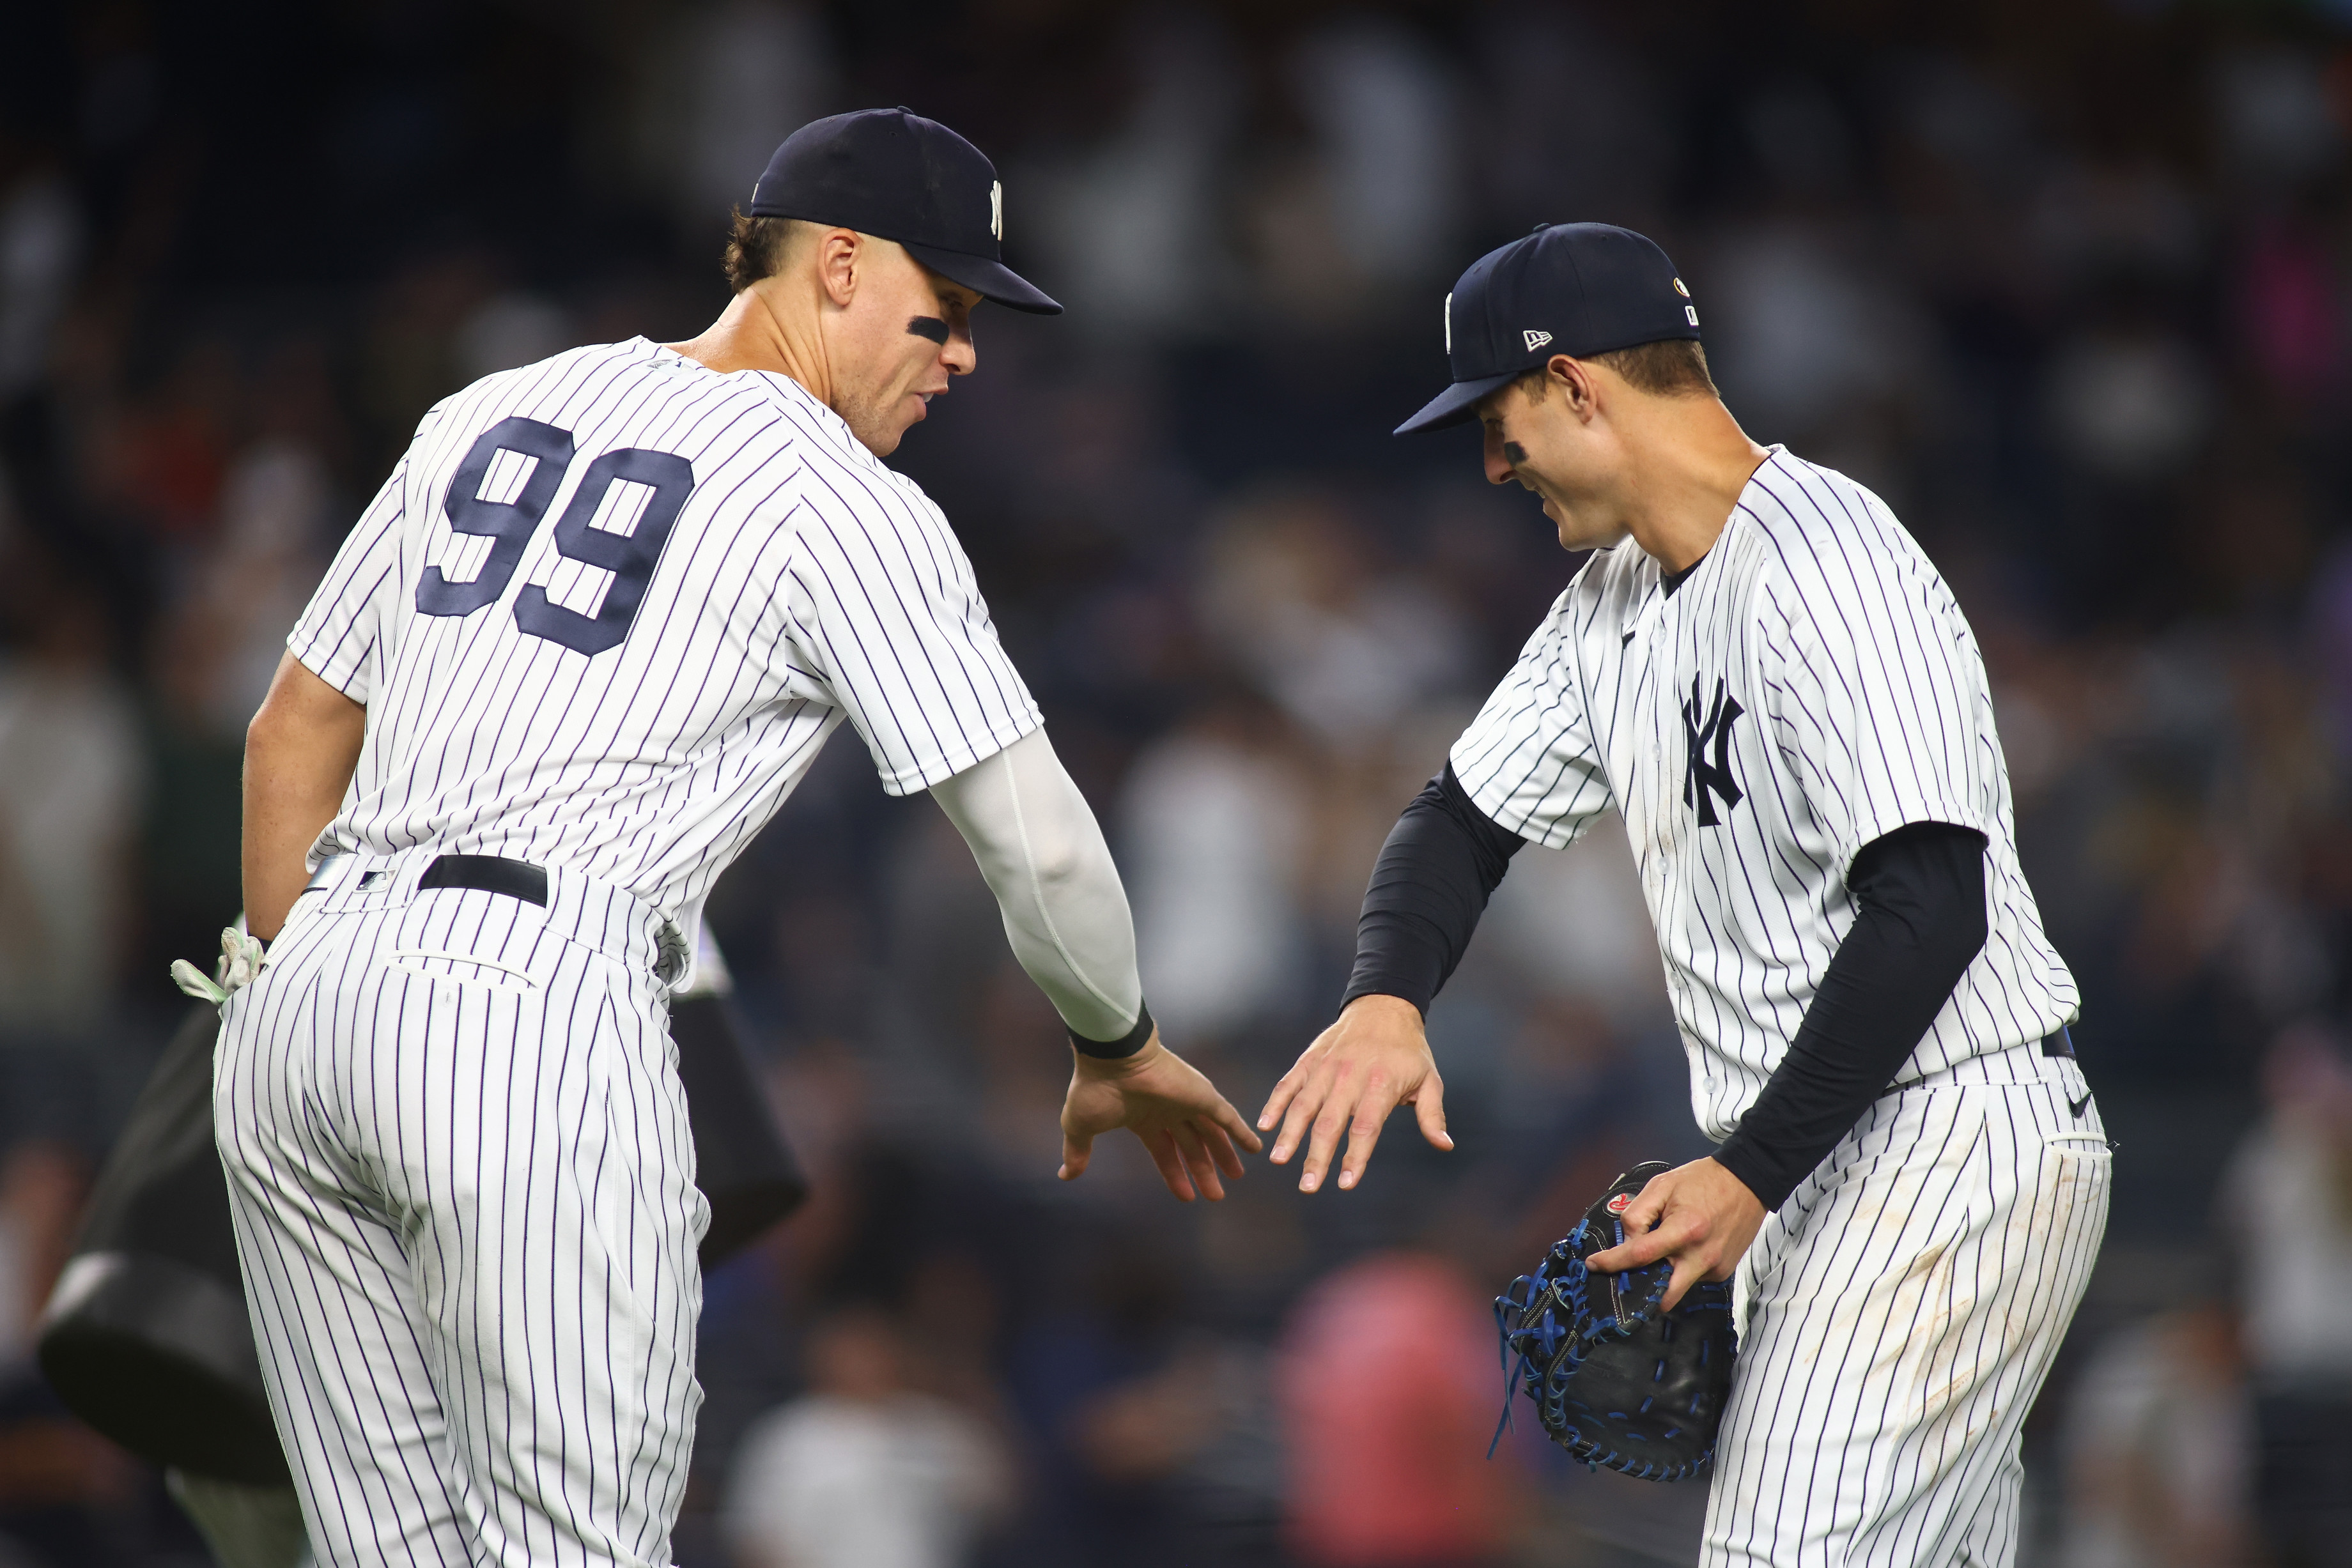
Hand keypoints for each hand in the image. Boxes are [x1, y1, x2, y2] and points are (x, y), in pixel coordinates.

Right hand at [1060, 1032, 1262, 1201]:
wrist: (1113, 1058)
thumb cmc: (1095, 1089)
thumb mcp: (1080, 1127)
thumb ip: (1077, 1152)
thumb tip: (1064, 1176)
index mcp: (1143, 1119)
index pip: (1164, 1152)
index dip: (1176, 1175)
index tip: (1188, 1196)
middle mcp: (1168, 1111)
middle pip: (1192, 1147)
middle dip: (1204, 1170)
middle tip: (1218, 1195)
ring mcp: (1187, 1102)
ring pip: (1211, 1135)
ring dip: (1224, 1155)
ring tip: (1238, 1176)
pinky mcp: (1203, 1095)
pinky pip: (1228, 1117)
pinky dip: (1242, 1132)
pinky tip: (1256, 1148)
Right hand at [1257, 994, 1451, 1193]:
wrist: (1383, 1006)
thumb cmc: (1409, 1051)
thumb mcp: (1429, 1080)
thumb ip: (1433, 1115)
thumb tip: (1445, 1146)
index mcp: (1380, 1085)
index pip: (1365, 1128)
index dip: (1355, 1158)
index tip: (1345, 1184)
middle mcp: (1350, 1077)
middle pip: (1330, 1122)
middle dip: (1317, 1157)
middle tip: (1308, 1186)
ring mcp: (1326, 1068)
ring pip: (1304, 1104)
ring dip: (1290, 1134)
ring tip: (1279, 1160)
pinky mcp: (1310, 1060)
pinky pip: (1289, 1083)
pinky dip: (1275, 1103)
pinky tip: (1266, 1126)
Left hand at [1582, 1156, 1765, 1311]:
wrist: (1748, 1182)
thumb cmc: (1703, 1180)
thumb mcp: (1662, 1185)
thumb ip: (1638, 1213)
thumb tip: (1627, 1240)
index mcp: (1685, 1230)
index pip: (1640, 1256)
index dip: (1612, 1263)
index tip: (1595, 1265)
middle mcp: (1701, 1256)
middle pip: (1663, 1296)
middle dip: (1641, 1295)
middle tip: (1626, 1280)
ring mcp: (1714, 1267)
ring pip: (1677, 1289)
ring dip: (1662, 1278)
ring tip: (1660, 1253)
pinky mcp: (1722, 1272)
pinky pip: (1693, 1278)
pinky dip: (1681, 1269)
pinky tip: (1684, 1248)